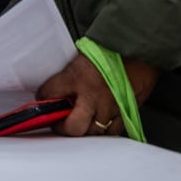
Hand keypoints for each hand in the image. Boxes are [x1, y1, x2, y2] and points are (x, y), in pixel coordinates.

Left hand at [36, 54, 158, 136]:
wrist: (137, 49)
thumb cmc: (109, 50)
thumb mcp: (80, 56)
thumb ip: (68, 73)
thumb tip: (56, 87)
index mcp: (77, 76)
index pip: (50, 93)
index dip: (43, 99)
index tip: (44, 101)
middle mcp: (93, 95)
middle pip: (74, 127)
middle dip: (64, 127)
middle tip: (61, 122)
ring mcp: (111, 106)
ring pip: (94, 131)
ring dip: (86, 128)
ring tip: (82, 120)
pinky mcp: (127, 111)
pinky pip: (113, 130)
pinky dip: (106, 128)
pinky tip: (101, 121)